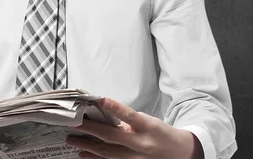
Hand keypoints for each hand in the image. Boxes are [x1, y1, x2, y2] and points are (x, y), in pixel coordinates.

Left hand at [65, 98, 202, 158]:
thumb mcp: (149, 122)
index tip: (99, 100)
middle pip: (112, 137)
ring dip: (87, 146)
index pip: (130, 115)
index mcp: (148, 128)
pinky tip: (83, 155)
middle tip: (73, 123)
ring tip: (71, 140)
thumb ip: (128, 120)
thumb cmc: (161, 134)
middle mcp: (142, 145)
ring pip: (108, 153)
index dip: (115, 108)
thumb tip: (103, 114)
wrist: (181, 154)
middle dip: (90, 129)